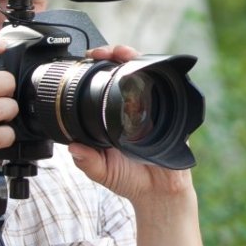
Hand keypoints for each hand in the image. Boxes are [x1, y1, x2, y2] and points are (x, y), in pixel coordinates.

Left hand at [67, 45, 195, 203]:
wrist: (158, 194)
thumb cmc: (131, 180)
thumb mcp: (101, 171)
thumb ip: (87, 161)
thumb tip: (72, 148)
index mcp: (116, 116)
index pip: (108, 83)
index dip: (99, 68)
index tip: (87, 59)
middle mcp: (136, 108)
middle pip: (129, 71)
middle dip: (117, 54)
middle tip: (103, 52)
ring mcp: (155, 108)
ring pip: (148, 74)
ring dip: (137, 60)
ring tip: (124, 53)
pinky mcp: (174, 114)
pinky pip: (169, 91)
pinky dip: (161, 77)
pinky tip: (149, 70)